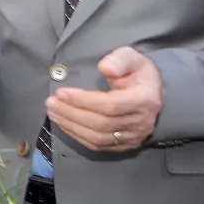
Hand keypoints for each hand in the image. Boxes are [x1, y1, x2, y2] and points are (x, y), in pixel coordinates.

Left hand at [45, 47, 162, 151]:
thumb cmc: (137, 73)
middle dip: (71, 113)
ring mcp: (133, 136)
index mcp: (144, 100)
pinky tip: (63, 123)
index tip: (61, 92)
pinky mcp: (125, 145)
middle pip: (101, 123)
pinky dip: (77, 135)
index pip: (110, 105)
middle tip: (50, 102)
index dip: (83, 101)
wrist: (152, 93)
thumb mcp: (131, 57)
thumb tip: (104, 68)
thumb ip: (119, 60)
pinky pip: (98, 146)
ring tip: (53, 112)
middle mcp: (141, 122)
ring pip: (98, 138)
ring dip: (71, 125)